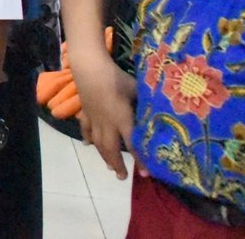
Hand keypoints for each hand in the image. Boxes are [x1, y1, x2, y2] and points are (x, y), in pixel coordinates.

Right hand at [70, 49, 136, 178]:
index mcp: (122, 119)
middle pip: (111, 149)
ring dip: (103, 156)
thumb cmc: (116, 77)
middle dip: (117, 165)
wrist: (89, 67)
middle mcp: (107, 123)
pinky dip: (87, 138)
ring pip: (97, 143)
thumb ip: (145, 104)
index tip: (145, 174)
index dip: (140, 160)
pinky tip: (88, 145)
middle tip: (122, 177)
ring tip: (108, 167)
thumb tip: (158, 113)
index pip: (132, 145)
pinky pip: (85, 129)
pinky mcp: (85, 111)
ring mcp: (94, 118)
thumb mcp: (136, 89)